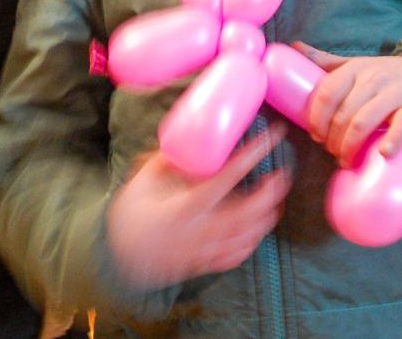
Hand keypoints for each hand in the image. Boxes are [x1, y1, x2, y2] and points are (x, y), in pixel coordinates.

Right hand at [107, 123, 290, 290]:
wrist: (119, 258)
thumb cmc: (130, 215)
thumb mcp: (142, 180)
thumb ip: (167, 160)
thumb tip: (188, 140)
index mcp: (186, 206)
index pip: (227, 178)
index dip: (250, 156)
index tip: (268, 138)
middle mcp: (201, 230)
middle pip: (247, 213)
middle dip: (270, 193)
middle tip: (282, 173)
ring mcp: (205, 250)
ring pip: (248, 235)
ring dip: (267, 215)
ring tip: (277, 196)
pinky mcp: (205, 263)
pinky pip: (238, 254)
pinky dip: (254, 240)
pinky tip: (259, 226)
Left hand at [295, 42, 401, 167]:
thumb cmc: (381, 73)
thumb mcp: (353, 64)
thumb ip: (324, 60)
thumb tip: (294, 46)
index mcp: (353, 69)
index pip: (327, 94)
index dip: (316, 117)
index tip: (315, 135)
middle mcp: (372, 79)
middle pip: (343, 113)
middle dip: (333, 138)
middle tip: (332, 152)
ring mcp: (394, 93)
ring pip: (365, 121)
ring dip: (351, 145)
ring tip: (346, 159)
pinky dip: (392, 140)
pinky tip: (383, 154)